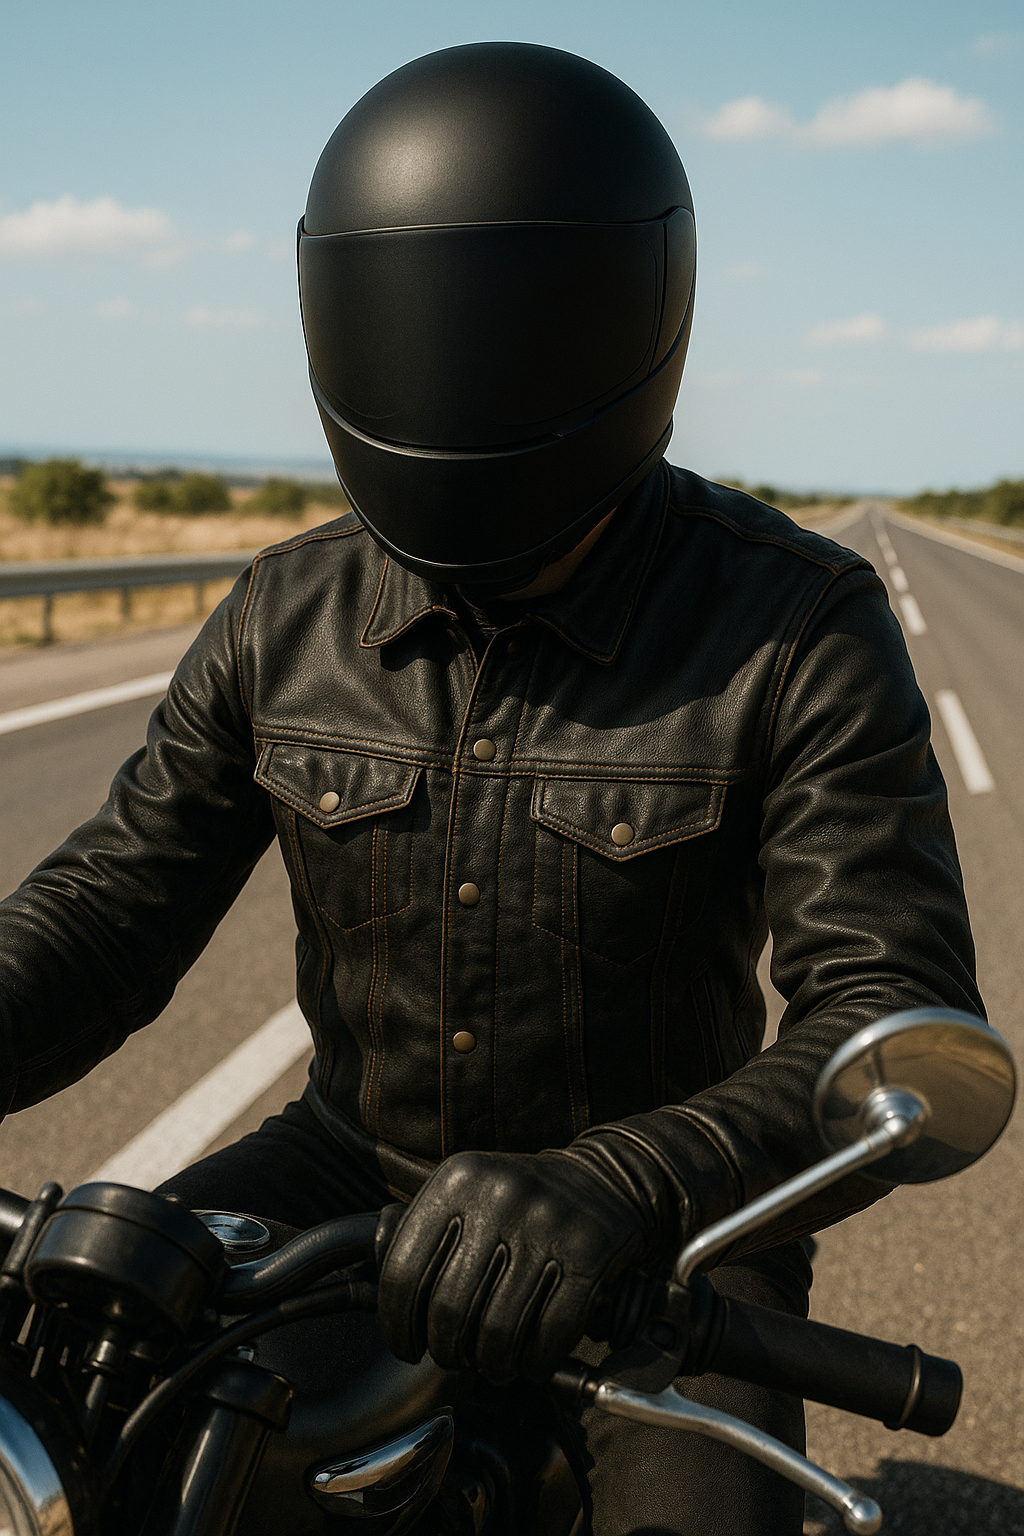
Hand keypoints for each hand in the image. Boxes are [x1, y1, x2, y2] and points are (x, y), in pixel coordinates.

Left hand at [376, 1142, 673, 1382]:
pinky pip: (550, 1335)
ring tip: (492, 1360)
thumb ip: (423, 1232)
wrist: (605, 1180)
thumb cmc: (522, 1201)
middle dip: (447, 1350)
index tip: (406, 1345)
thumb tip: (378, 1290)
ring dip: (491, 1364)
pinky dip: (535, 1362)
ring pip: (498, 1332)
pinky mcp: (587, 1254)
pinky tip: (530, 1357)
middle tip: (455, 1354)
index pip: (402, 1271)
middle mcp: (499, 1196)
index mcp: (457, 1179)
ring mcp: (546, 1225)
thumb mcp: (467, 1192)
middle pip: (449, 1310)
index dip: (396, 1324)